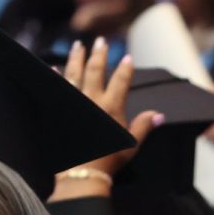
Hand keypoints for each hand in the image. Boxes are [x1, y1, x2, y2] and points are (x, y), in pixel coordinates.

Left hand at [52, 37, 161, 194]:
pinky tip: (54, 68)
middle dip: (99, 54)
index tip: (128, 58)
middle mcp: (92, 100)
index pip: (121, 80)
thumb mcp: (131, 146)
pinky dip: (56, 77)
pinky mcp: (59, 110)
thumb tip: (159, 115)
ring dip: (76, 57)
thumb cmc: (107, 162)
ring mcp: (73, 102)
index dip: (126, 68)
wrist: (82, 173)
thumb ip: (144, 126)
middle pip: (96, 69)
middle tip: (100, 42)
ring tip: (78, 46)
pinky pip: (57, 88)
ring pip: (74, 73)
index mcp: (111, 107)